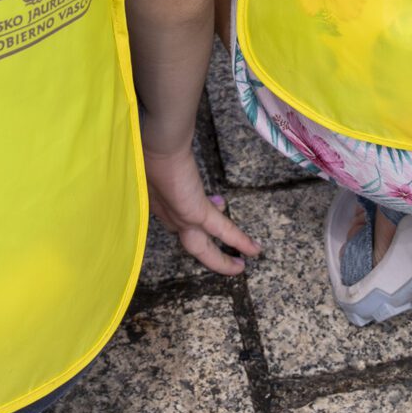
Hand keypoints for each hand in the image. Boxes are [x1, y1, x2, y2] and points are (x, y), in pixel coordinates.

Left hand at [143, 143, 259, 277]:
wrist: (159, 147)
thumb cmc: (156, 146)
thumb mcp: (165, 160)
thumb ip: (175, 165)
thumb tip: (195, 172)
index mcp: (160, 203)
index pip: (177, 221)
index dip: (192, 223)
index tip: (217, 206)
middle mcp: (171, 215)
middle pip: (191, 244)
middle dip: (206, 253)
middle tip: (224, 259)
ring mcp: (183, 218)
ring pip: (203, 248)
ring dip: (219, 259)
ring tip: (238, 267)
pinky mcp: (197, 214)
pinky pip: (223, 231)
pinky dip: (238, 241)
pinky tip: (254, 250)